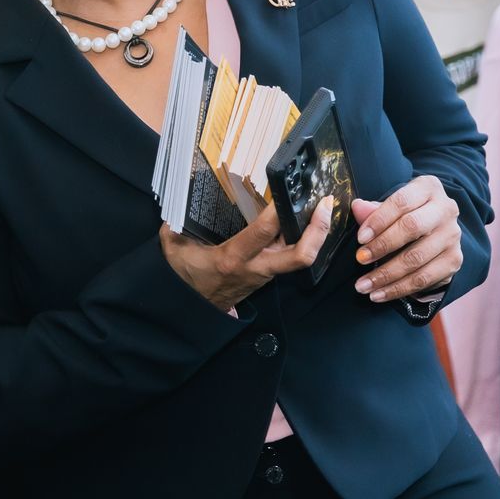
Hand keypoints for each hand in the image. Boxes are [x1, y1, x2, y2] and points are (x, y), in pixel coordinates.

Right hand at [161, 199, 333, 313]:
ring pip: (301, 256)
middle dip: (318, 230)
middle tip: (326, 204)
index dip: (278, 212)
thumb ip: (173, 227)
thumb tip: (174, 207)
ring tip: (321, 207)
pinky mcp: (268, 274)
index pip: (263, 233)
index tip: (286, 190)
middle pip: (301, 255)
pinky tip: (304, 222)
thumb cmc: (185, 277)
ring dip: (315, 234)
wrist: (193, 308)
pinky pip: (290, 256)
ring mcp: (266, 273)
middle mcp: (257, 268)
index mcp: (233, 258)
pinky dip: (302, 239)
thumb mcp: (173, 250)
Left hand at [351, 177, 461, 302]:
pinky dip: (399, 289)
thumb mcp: (389, 205)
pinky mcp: (454, 260)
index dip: (379, 220)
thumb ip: (373, 209)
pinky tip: (379, 294)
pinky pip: (425, 279)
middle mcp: (446, 209)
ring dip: (386, 275)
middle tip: (360, 260)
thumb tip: (357, 208)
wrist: (433, 228)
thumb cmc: (402, 213)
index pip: (401, 201)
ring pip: (417, 258)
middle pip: (412, 228)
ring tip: (363, 285)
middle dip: (382, 246)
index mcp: (427, 188)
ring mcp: (453, 236)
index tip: (359, 238)